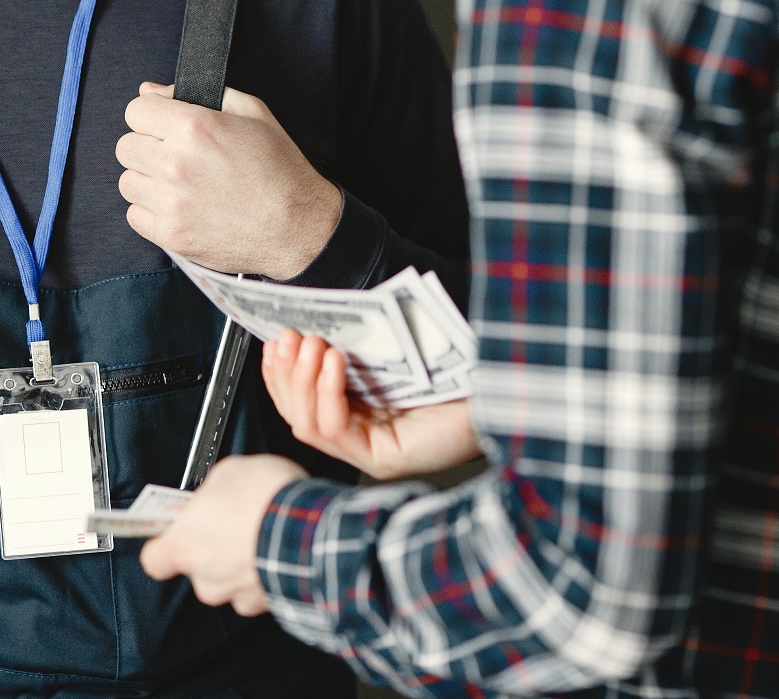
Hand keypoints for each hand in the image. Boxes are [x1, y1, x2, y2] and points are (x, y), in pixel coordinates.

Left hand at [117, 82, 340, 278]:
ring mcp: (171, 202)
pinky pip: (135, 215)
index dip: (152, 115)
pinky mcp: (170, 234)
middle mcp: (176, 163)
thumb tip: (150, 91)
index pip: (136, 110)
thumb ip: (198, 94)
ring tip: (179, 184)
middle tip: (175, 156)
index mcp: (195, 126)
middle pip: (125, 146)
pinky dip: (151, 211)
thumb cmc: (280, 168)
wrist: (297, 227)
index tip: (166, 126)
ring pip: (127, 181)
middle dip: (147, 146)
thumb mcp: (253, 113)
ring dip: (148, 180)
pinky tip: (179, 207)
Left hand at [138, 454, 303, 614]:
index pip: (153, 559)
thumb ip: (210, 490)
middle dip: (213, 547)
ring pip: (228, 580)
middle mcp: (204, 577)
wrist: (311, 530)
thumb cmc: (267, 500)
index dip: (164, 543)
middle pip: (196, 567)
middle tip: (232, 522)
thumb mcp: (230, 471)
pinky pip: (257, 588)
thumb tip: (210, 494)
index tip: (175, 530)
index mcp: (184, 544)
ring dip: (240, 561)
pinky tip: (277, 548)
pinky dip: (265, 572)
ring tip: (261, 533)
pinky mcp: (264, 603)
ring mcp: (235, 594)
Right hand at [264, 330, 480, 480]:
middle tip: (289, 338)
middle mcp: (362, 436)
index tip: (275, 340)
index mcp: (362, 413)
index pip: (303, 400)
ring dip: (302, 382)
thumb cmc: (460, 373)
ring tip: (312, 346)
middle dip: (286, 374)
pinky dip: (328, 394)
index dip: (282, 373)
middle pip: (297, 414)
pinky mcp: (383, 458)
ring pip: (309, 425)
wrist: (503, 393)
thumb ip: (363, 344)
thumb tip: (326, 320)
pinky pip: (337, 431)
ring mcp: (371, 451)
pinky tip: (334, 363)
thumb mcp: (399, 353)